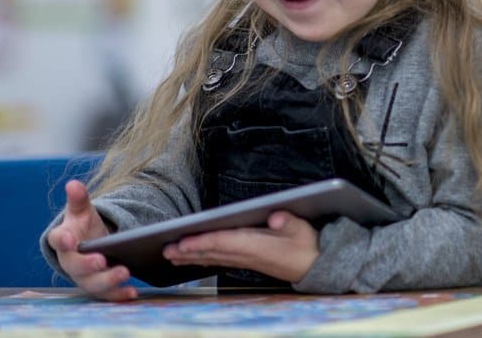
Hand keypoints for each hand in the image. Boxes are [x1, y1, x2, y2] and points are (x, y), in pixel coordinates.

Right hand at [45, 180, 137, 300]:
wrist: (90, 244)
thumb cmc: (84, 226)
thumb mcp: (83, 210)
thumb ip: (79, 199)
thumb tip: (73, 183)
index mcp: (64, 240)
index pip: (58, 240)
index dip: (63, 240)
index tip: (70, 239)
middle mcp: (71, 262)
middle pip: (76, 267)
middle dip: (88, 265)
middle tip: (101, 260)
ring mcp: (84, 277)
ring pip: (92, 284)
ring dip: (108, 281)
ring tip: (124, 272)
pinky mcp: (99, 287)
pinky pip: (107, 295)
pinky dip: (119, 295)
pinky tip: (132, 293)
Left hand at [162, 211, 320, 283]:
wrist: (316, 265)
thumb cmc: (308, 244)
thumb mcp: (302, 228)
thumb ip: (288, 221)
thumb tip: (275, 216)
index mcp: (257, 246)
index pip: (223, 242)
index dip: (202, 242)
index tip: (182, 242)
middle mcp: (248, 256)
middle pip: (212, 253)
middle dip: (188, 252)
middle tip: (165, 250)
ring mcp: (247, 261)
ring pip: (214, 258)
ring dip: (192, 257)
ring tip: (172, 256)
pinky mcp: (249, 262)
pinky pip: (221, 260)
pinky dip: (205, 258)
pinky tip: (196, 258)